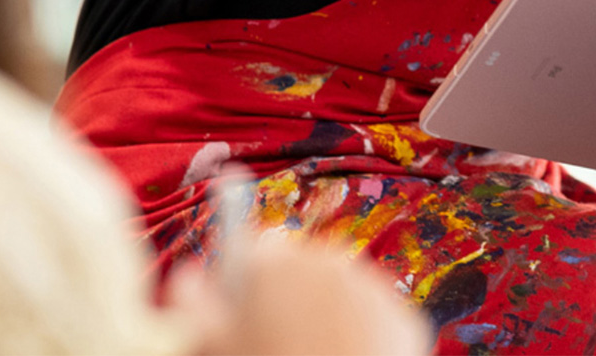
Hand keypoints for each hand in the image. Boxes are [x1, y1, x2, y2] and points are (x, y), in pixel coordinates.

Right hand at [166, 231, 428, 355]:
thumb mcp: (211, 344)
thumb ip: (193, 303)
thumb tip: (191, 274)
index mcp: (275, 261)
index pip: (256, 249)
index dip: (247, 280)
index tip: (244, 302)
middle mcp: (329, 261)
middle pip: (302, 267)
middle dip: (288, 294)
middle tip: (276, 338)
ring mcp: (372, 288)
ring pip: (340, 291)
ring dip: (326, 312)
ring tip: (311, 350)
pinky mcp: (404, 319)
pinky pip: (374, 317)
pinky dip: (361, 334)